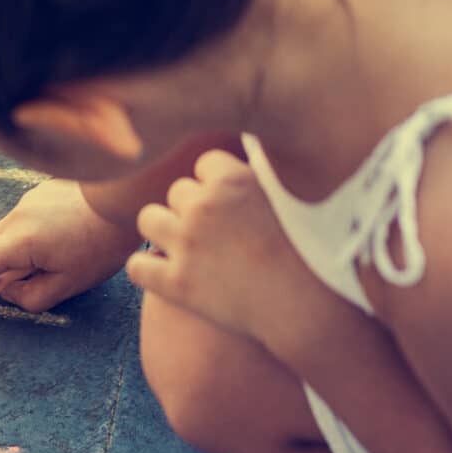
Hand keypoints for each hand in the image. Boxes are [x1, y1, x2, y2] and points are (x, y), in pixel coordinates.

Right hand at [0, 179, 144, 312]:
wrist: (126, 201)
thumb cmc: (101, 247)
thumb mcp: (68, 284)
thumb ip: (30, 296)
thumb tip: (7, 291)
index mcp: (22, 240)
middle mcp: (19, 215)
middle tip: (16, 280)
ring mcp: (29, 199)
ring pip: (5, 229)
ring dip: (15, 246)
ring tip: (51, 255)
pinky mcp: (41, 190)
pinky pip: (24, 215)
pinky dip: (31, 230)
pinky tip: (61, 235)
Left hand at [127, 148, 334, 347]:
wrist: (310, 309)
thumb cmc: (314, 253)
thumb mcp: (293, 196)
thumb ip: (264, 170)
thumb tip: (253, 143)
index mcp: (234, 179)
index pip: (204, 164)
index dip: (216, 185)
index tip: (233, 206)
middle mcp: (205, 206)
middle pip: (177, 191)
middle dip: (192, 209)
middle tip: (217, 234)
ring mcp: (187, 244)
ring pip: (148, 218)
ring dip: (164, 230)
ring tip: (186, 249)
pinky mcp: (177, 284)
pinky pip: (137, 265)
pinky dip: (147, 269)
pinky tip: (166, 275)